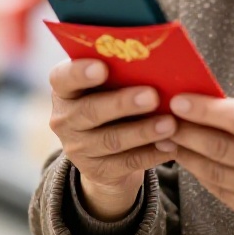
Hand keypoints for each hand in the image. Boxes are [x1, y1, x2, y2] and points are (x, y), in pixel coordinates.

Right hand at [47, 59, 176, 220]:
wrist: (105, 151)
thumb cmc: (112, 101)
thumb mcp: (108, 86)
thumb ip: (120, 74)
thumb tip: (155, 63)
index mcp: (64, 89)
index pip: (62, 78)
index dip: (79, 72)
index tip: (102, 67)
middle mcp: (64, 119)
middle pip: (90, 111)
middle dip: (122, 104)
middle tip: (152, 96)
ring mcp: (77, 148)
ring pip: (111, 140)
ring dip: (143, 132)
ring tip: (170, 124)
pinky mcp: (96, 171)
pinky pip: (126, 163)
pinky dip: (150, 154)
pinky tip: (170, 146)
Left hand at [161, 92, 233, 234]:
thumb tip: (218, 100)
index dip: (205, 110)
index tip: (178, 100)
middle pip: (220, 146)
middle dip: (185, 131)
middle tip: (162, 118)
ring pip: (214, 171)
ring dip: (186, 153)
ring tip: (166, 138)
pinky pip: (221, 192)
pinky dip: (202, 174)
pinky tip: (189, 160)